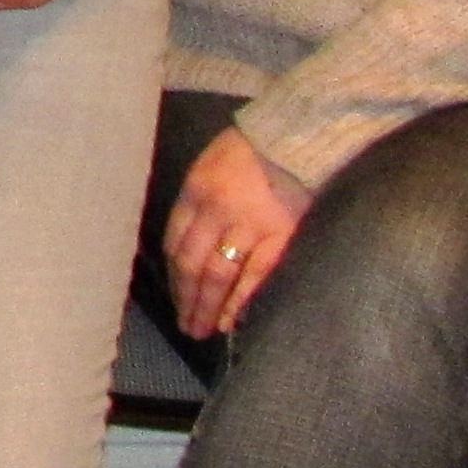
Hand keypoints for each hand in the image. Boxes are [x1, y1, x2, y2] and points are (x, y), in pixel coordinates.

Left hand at [163, 124, 312, 337]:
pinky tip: (228, 319)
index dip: (173, 274)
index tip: (175, 295)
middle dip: (185, 299)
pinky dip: (239, 300)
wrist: (295, 138)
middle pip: (191, 264)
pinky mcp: (279, 235)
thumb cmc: (249, 151)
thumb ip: (197, 203)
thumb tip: (189, 242)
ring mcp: (247, 225)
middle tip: (184, 325)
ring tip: (200, 330)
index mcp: (195, 192)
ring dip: (206, 307)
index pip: (174, 241)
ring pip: (218, 275)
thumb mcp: (208, 167)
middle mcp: (215, 211)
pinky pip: (254, 274)